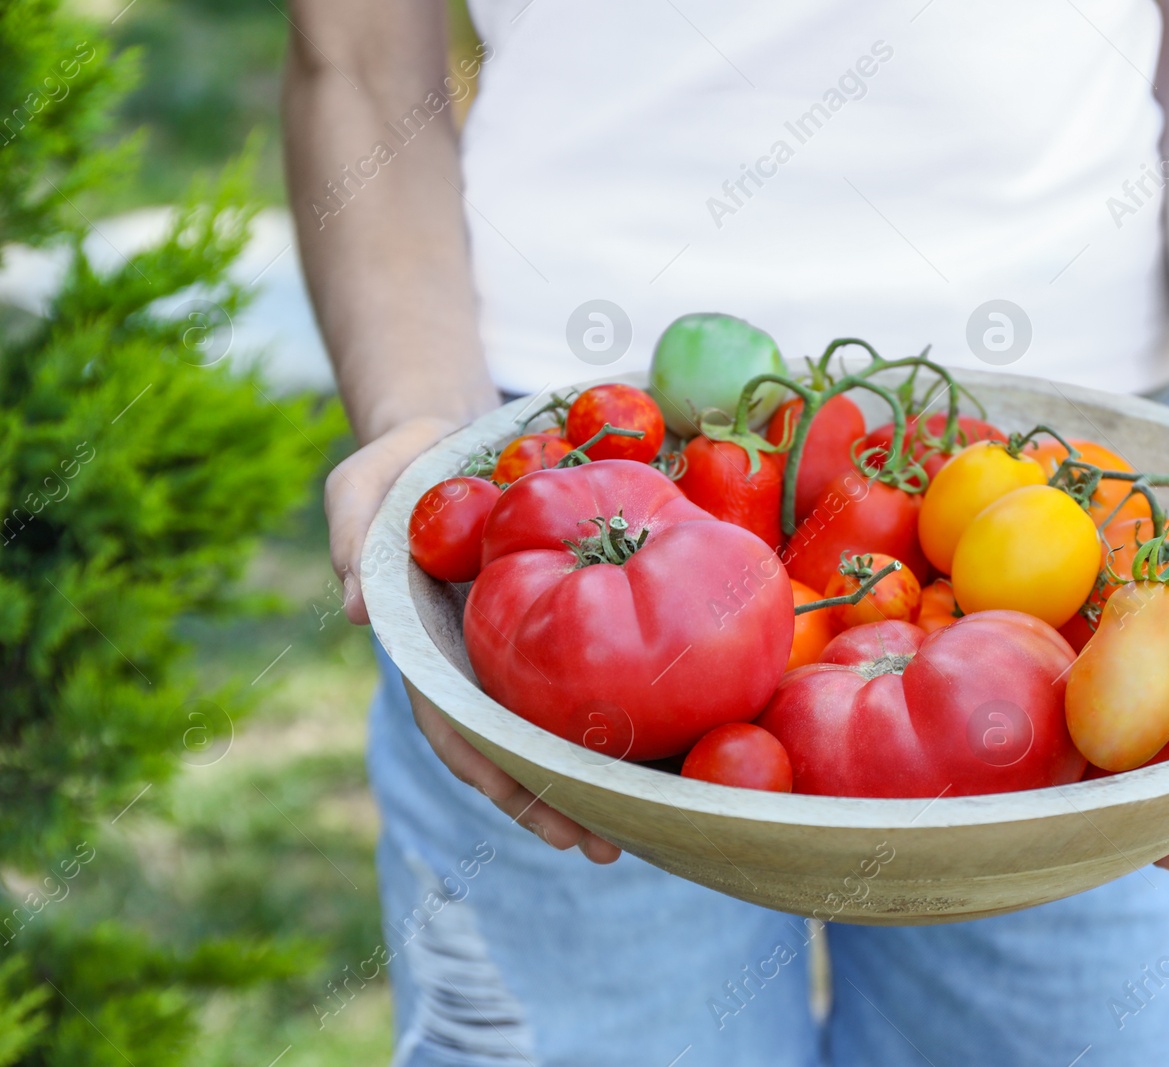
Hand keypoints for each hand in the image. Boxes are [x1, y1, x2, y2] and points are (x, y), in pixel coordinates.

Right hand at [326, 416, 620, 863]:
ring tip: (643, 825)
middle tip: (599, 845)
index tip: (522, 804)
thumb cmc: (398, 466)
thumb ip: (353, 538)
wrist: (448, 439)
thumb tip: (355, 608)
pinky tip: (667, 747)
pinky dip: (619, 718)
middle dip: (548, 802)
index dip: (485, 769)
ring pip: (552, 728)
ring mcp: (515, 651)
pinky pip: (589, 675)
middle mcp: (475, 663)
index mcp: (427, 648)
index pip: (452, 724)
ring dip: (591, 779)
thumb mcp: (363, 488)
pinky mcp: (556, 626)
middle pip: (510, 748)